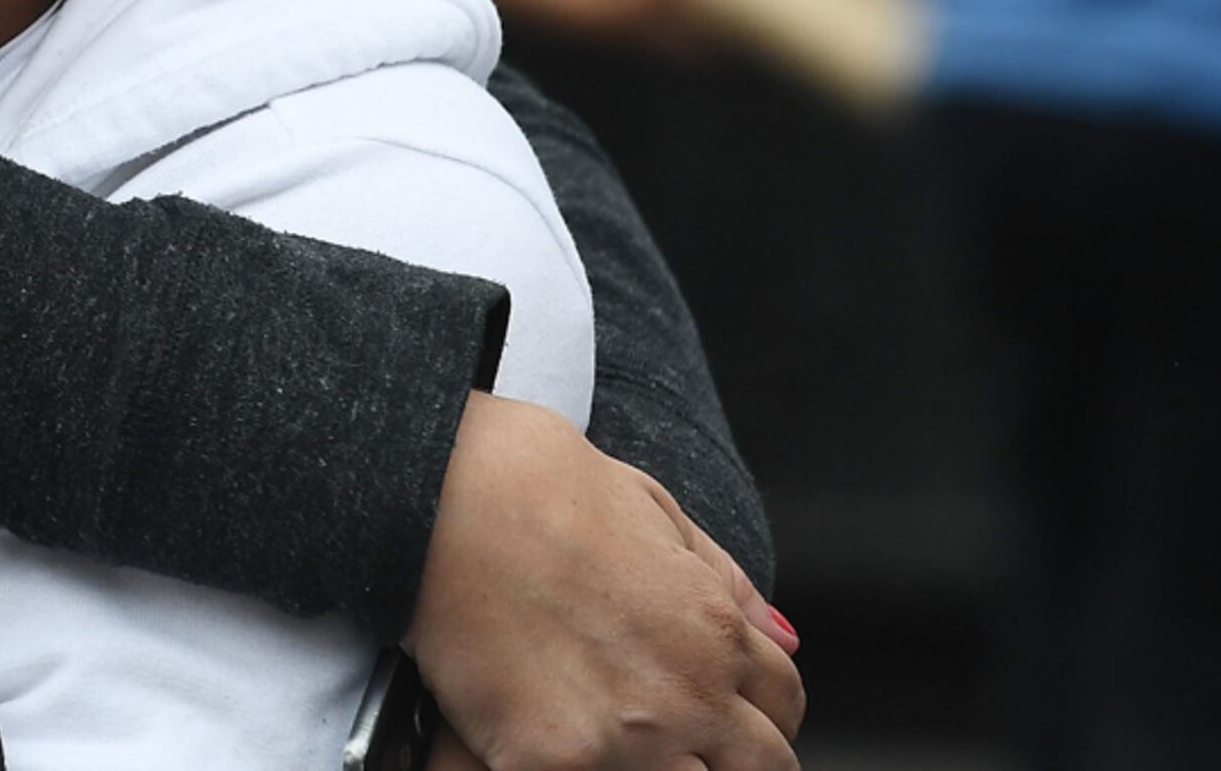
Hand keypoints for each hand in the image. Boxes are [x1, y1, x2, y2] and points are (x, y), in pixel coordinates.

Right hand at [409, 395, 804, 769]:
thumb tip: (782, 633)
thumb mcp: (650, 506)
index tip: (725, 707)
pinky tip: (559, 746)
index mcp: (713, 628)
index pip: (784, 702)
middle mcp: (686, 693)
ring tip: (616, 739)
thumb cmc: (533, 479)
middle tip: (674, 734)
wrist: (437, 488)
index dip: (759, 707)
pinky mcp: (554, 763)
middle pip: (762, 767)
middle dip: (731, 754)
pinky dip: (587, 770)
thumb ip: (721, 579)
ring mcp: (625, 739)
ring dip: (666, 766)